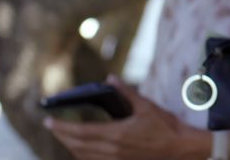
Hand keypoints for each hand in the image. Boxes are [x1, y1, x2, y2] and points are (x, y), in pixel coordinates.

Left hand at [45, 76, 203, 159]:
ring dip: (70, 146)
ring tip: (64, 136)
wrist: (180, 148)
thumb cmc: (166, 127)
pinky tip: (81, 148)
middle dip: (62, 136)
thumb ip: (127, 93)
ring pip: (82, 156)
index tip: (49, 121)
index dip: (62, 127)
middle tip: (52, 126)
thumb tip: (111, 79)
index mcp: (117, 134)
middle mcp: (112, 150)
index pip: (81, 132)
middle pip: (77, 146)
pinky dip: (82, 155)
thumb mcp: (147, 106)